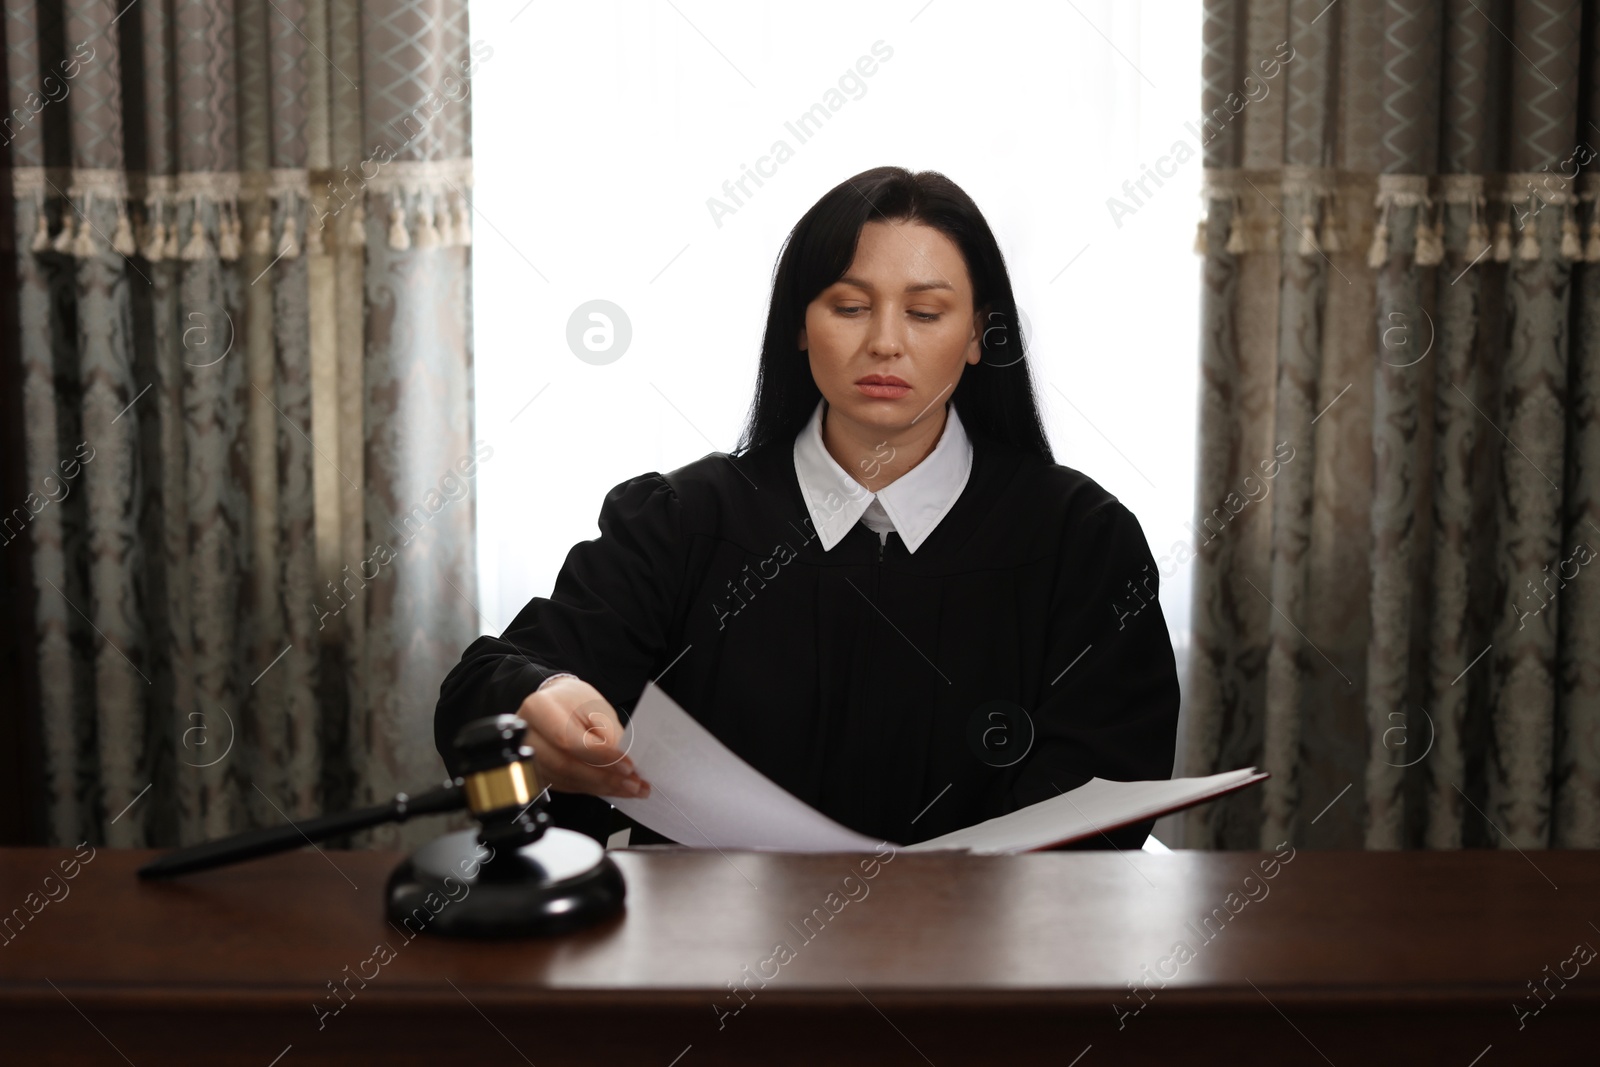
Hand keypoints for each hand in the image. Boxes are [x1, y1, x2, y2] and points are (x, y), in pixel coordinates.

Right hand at [515, 675, 650, 798]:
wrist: (557, 703)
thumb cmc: (573, 701)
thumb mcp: (595, 706)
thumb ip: (608, 733)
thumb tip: (623, 762)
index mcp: (538, 709)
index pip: (569, 740)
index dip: (600, 756)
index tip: (628, 765)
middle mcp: (528, 736)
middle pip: (565, 765)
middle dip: (604, 778)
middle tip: (633, 783)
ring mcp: (530, 758)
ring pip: (568, 780)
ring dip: (603, 787)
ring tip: (631, 788)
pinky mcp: (540, 773)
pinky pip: (569, 786)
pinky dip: (595, 789)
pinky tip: (614, 788)